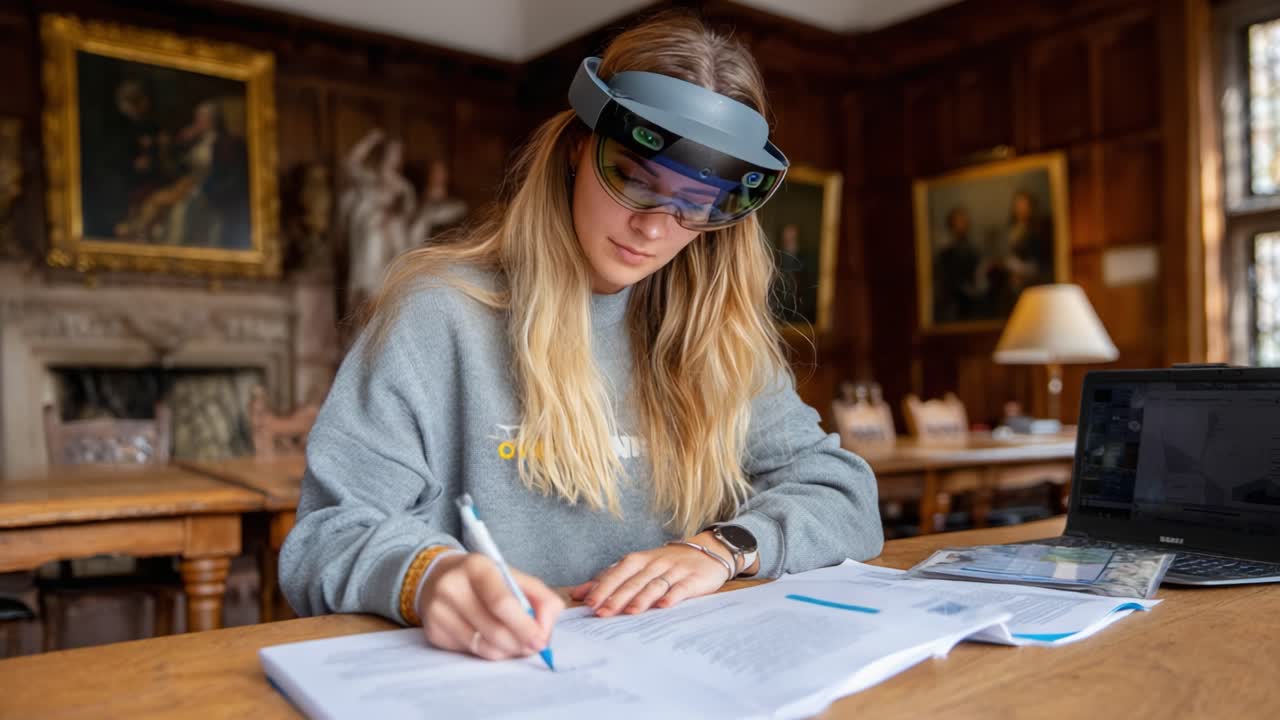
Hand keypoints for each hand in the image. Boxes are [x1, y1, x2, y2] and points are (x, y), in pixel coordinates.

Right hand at [417, 553, 564, 660]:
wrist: (437, 576)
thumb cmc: (484, 579)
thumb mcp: (512, 577)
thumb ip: (539, 598)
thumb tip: (545, 630)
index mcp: (477, 567)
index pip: (502, 602)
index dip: (525, 626)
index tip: (541, 640)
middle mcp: (452, 587)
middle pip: (494, 630)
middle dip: (521, 644)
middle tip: (534, 646)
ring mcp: (439, 611)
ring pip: (484, 647)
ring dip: (508, 651)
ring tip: (515, 643)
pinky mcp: (433, 632)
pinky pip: (471, 652)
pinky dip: (489, 651)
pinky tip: (491, 639)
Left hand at [568, 532, 734, 616]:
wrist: (707, 552)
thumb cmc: (665, 564)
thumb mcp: (637, 567)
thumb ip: (609, 579)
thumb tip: (578, 593)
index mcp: (639, 560)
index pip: (618, 573)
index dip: (603, 587)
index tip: (590, 603)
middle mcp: (655, 563)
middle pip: (634, 581)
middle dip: (617, 597)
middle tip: (603, 613)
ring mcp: (675, 570)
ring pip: (655, 584)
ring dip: (642, 598)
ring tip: (630, 612)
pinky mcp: (693, 579)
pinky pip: (681, 588)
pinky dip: (672, 596)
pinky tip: (664, 606)